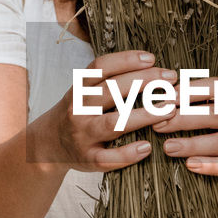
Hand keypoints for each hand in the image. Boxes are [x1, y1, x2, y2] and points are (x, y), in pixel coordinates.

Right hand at [51, 50, 176, 172]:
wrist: (47, 146)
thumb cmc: (76, 114)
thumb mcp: (83, 93)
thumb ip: (108, 81)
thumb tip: (149, 66)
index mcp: (78, 90)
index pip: (100, 67)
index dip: (125, 60)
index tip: (151, 58)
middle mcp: (78, 110)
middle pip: (111, 90)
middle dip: (143, 82)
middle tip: (170, 78)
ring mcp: (82, 135)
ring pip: (113, 123)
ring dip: (143, 115)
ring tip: (169, 109)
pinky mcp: (88, 159)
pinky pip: (109, 158)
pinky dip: (128, 153)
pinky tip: (147, 147)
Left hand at [151, 76, 217, 181]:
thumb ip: (210, 99)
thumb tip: (169, 96)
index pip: (217, 88)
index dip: (189, 92)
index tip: (165, 99)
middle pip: (216, 115)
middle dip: (184, 119)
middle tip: (158, 124)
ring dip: (193, 144)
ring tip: (169, 147)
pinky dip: (211, 166)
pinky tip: (191, 165)